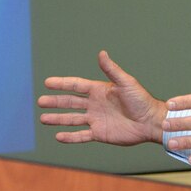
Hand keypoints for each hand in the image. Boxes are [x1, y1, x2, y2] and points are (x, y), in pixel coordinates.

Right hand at [38, 51, 166, 145]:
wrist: (150, 122)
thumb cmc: (141, 100)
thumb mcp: (126, 83)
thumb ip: (111, 70)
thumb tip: (101, 53)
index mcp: (99, 90)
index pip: (76, 86)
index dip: (62, 84)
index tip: (47, 83)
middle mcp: (95, 104)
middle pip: (70, 102)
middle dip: (55, 102)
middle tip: (40, 101)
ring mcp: (96, 119)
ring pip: (72, 119)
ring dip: (58, 119)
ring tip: (43, 119)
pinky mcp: (99, 133)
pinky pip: (81, 135)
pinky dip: (70, 137)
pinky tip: (58, 137)